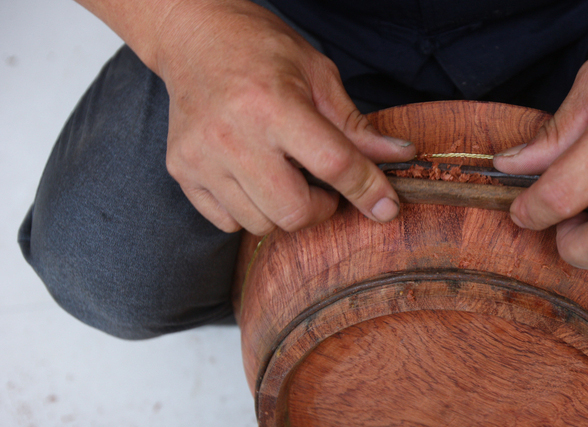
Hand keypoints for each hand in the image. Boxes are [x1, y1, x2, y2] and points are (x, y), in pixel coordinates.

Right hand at [150, 0, 415, 233]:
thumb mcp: (318, 76)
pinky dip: (250, 211)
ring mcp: (202, 157)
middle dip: (320, 210)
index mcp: (273, 105)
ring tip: (285, 177)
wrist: (193, 37)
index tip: (386, 207)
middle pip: (293, 211)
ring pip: (260, 223)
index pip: (333, 164)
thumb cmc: (260, 52)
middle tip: (324, 188)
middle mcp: (233, 135)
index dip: (368, 190)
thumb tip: (401, 155)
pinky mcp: (182, 171)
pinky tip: (253, 180)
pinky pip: (227, 222)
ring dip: (284, 211)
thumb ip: (356, 126)